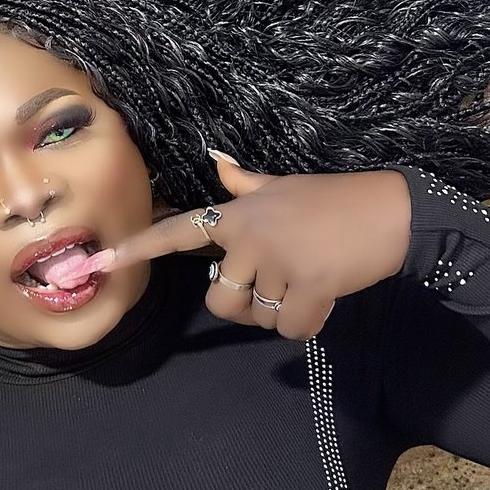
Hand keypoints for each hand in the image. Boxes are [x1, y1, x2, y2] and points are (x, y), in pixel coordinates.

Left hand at [80, 158, 412, 340]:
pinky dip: (309, 324)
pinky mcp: (306, 287)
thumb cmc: (335, 199)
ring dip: (282, 313)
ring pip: (258, 318)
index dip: (138, 247)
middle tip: (280, 285)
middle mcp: (248, 237)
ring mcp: (275, 262)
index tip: (99, 260)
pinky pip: (290, 330)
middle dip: (247, 305)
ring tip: (309, 282)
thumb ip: (246, 184)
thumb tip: (217, 159)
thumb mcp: (283, 186)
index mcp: (238, 213)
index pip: (179, 231)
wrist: (390, 211)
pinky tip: (326, 298)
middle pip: (219, 300)